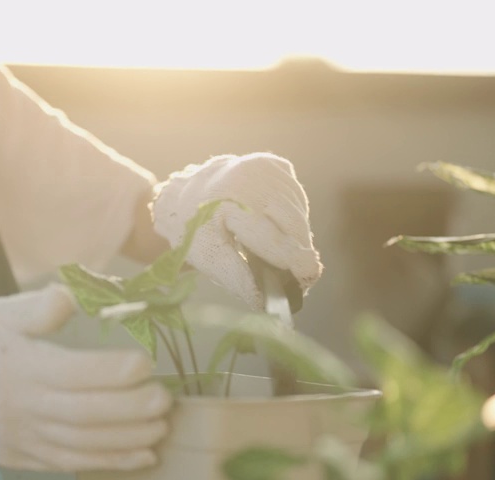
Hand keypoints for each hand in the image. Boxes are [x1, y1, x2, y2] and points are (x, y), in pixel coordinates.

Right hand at [0, 284, 172, 471]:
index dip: (111, 372)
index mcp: (21, 366)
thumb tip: (68, 298)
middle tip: (164, 400)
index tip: (144, 365)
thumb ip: (34, 310)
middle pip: (85, 413)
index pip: (73, 373)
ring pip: (83, 443)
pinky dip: (110, 463)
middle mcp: (25, 405)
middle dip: (131, 409)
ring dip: (127, 438)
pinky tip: (141, 456)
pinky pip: (73, 464)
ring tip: (161, 428)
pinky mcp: (28, 457)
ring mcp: (27, 436)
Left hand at [152, 152, 321, 310]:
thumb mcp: (204, 257)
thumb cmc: (194, 231)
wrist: (186, 192)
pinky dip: (291, 218)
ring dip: (296, 238)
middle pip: (291, 225)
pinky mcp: (275, 164)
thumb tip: (263, 302)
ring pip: (297, 213)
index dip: (291, 258)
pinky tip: (273, 225)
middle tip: (298, 279)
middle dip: (298, 253)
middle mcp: (247, 178)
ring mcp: (264, 167)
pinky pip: (296, 200)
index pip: (268, 236)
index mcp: (225, 203)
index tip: (308, 276)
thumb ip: (235, 277)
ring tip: (279, 252)